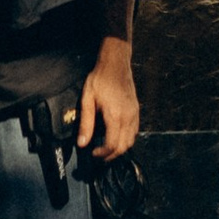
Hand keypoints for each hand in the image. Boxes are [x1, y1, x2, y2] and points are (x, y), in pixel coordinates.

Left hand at [76, 37, 138, 160]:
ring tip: (107, 148)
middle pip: (124, 147)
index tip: (94, 153)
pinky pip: (135, 131)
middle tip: (100, 155)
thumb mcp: (87, 99)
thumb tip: (82, 142)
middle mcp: (128, 117)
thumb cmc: (101, 78)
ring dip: (120, 148)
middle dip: (111, 155)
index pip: (113, 145)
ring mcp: (134, 114)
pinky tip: (116, 136)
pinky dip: (126, 139)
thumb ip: (86, 123)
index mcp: (115, 115)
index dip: (103, 154)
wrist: (115, 63)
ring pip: (131, 141)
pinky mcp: (136, 110)